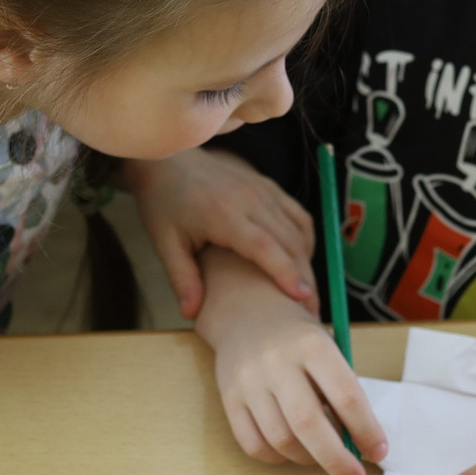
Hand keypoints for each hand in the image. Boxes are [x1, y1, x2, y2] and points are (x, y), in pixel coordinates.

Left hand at [121, 149, 316, 317]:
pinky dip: (305, 240)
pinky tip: (302, 260)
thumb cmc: (164, 203)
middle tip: (311, 312)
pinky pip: (298, 214)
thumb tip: (191, 315)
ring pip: (299, 229)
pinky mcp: (268, 185)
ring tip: (309, 293)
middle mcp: (249, 199)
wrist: (168, 160)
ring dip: (308, 262)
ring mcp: (262, 190)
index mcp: (223, 215)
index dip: (285, 272)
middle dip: (305, 278)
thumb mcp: (165, 243)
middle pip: (290, 242)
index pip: (264, 246)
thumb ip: (182, 278)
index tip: (302, 297)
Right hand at [199, 256, 384, 474]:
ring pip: (281, 440)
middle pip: (309, 424)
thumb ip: (342, 390)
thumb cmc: (298, 337)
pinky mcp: (229, 398)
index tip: (378, 452)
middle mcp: (277, 362)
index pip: (346, 396)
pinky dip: (277, 458)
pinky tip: (292, 450)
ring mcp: (249, 381)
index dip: (367, 430)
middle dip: (337, 459)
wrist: (245, 311)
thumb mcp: (327, 347)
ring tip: (322, 455)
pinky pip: (253, 445)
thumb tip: (358, 443)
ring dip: (308, 459)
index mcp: (312, 345)